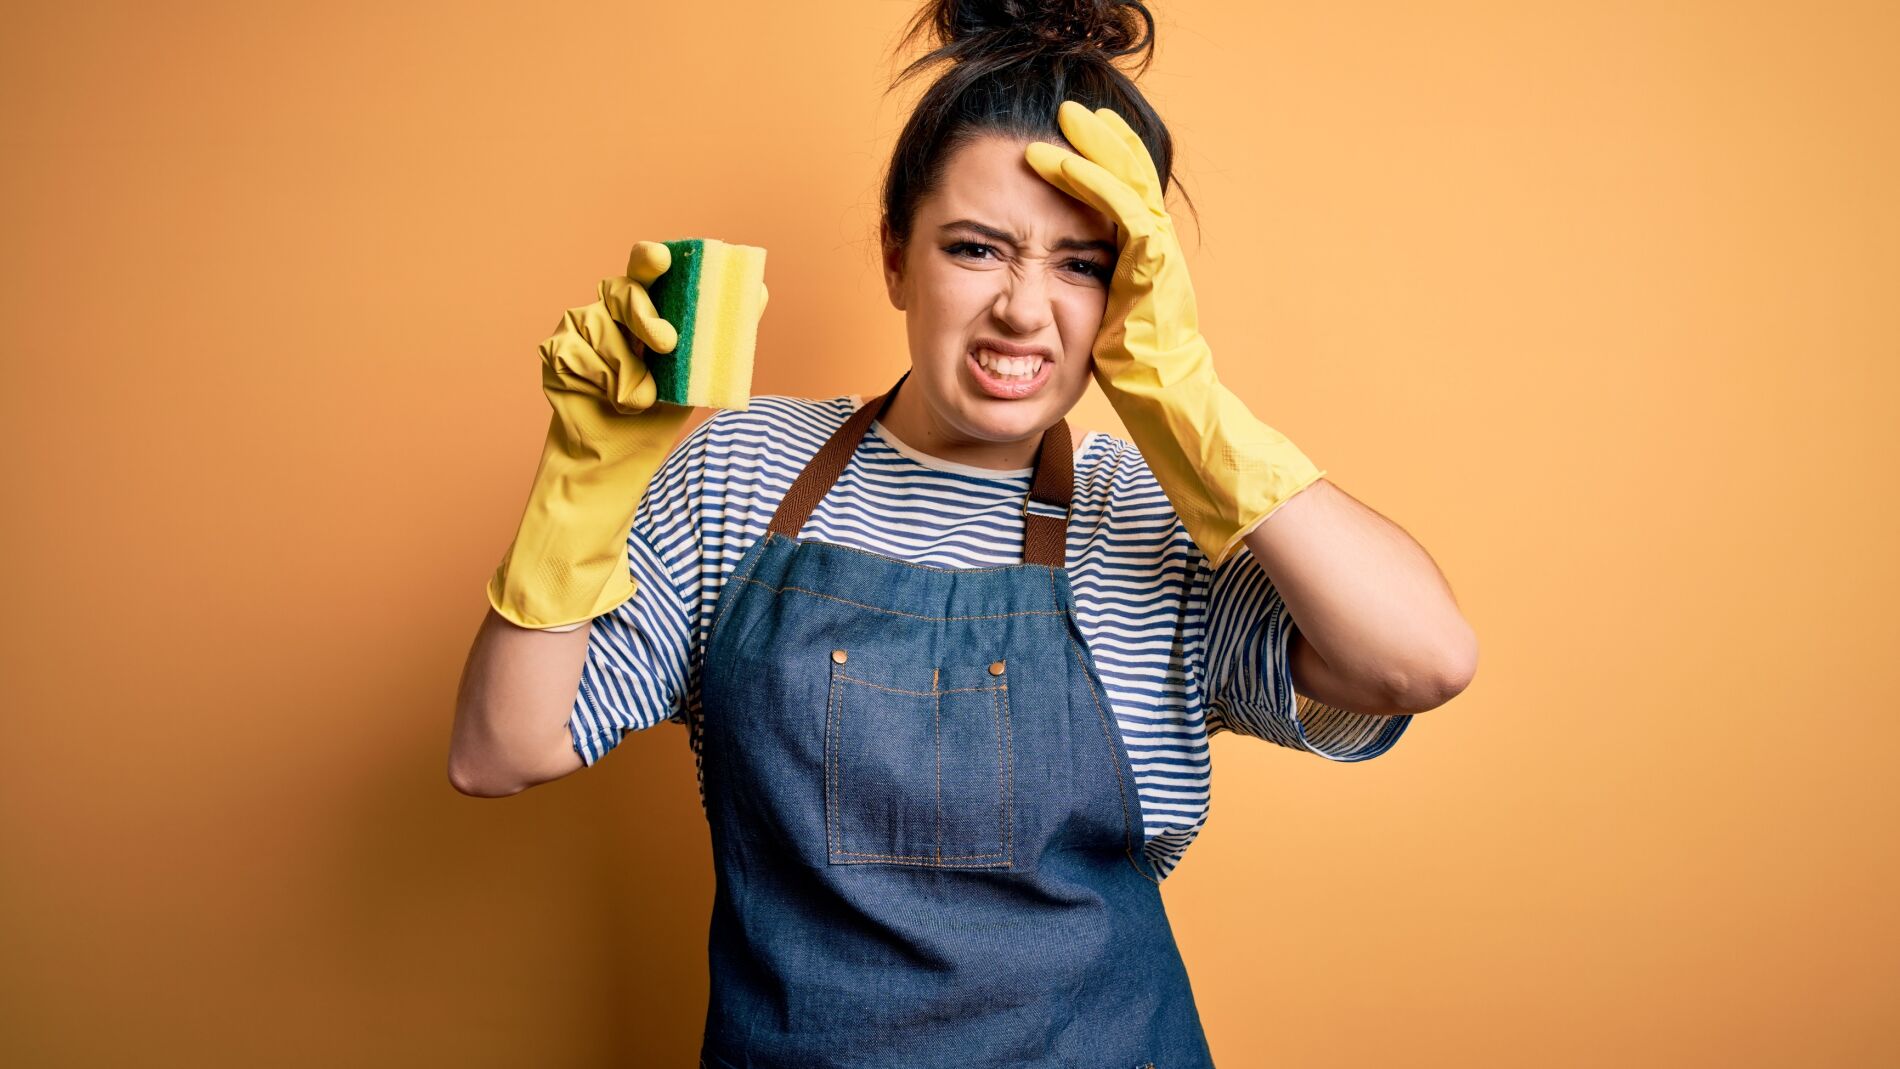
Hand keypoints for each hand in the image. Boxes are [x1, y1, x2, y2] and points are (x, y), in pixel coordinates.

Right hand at [486, 241, 699, 630]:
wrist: (620, 456)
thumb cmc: (660, 406)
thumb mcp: (699, 368)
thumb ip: (724, 330)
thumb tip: (759, 290)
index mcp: (645, 305)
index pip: (645, 267)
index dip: (650, 258)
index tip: (662, 259)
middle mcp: (608, 308)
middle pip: (622, 291)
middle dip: (645, 316)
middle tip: (668, 344)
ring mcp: (579, 327)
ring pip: (601, 328)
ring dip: (627, 372)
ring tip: (636, 400)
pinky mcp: (557, 351)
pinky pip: (578, 355)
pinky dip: (601, 383)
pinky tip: (607, 400)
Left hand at [1025, 101, 1324, 566]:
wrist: (1175, 410)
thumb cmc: (1143, 380)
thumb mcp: (1109, 326)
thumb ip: (1097, 298)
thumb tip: (1064, 294)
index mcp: (1148, 264)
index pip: (1126, 201)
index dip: (1105, 167)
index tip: (1075, 140)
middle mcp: (1159, 253)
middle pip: (1133, 180)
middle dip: (1104, 142)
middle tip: (1076, 111)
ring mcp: (1160, 259)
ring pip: (1129, 185)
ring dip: (1096, 149)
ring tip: (1067, 121)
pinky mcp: (1152, 270)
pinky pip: (1120, 213)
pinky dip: (1091, 183)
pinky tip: (1062, 164)